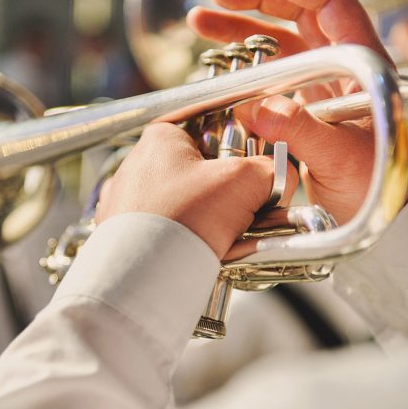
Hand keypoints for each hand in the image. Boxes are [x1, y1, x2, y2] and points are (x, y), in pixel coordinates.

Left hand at [95, 123, 296, 259]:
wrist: (145, 276)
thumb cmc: (183, 219)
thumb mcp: (244, 182)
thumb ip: (272, 170)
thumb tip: (282, 176)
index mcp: (161, 138)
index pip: (213, 132)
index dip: (240, 153)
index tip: (251, 175)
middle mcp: (138, 164)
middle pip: (201, 170)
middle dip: (225, 192)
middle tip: (242, 211)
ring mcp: (127, 200)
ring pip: (184, 201)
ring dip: (208, 217)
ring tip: (223, 236)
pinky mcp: (125, 233)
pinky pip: (166, 227)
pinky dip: (185, 236)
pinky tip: (200, 249)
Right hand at [188, 0, 407, 222]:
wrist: (388, 221)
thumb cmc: (381, 185)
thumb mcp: (342, 158)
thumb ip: (301, 131)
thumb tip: (258, 108)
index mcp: (363, 62)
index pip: (330, 1)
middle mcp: (341, 66)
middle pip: (298, 13)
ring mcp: (321, 86)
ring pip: (278, 43)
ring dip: (240, 29)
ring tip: (200, 21)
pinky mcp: (303, 109)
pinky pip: (269, 75)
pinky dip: (241, 65)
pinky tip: (216, 61)